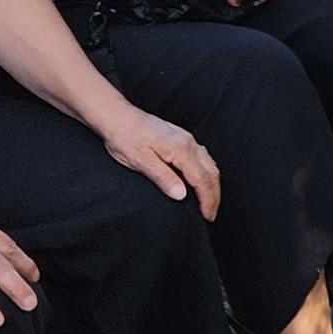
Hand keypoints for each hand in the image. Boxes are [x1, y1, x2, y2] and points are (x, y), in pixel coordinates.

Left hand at [96, 110, 220, 216]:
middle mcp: (188, 142)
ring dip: (212, 184)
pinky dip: (207, 172)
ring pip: (210, 164)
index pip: (202, 180)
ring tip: (208, 201)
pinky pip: (203, 157)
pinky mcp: (181, 137)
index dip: (207, 200)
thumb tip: (181, 195)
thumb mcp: (141, 162)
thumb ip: (163, 178)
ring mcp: (186, 138)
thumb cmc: (125, 137)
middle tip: (210, 214)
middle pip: (212, 172)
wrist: (118, 116)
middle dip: (214, 195)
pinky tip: (202, 179)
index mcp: (180, 149)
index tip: (207, 216)